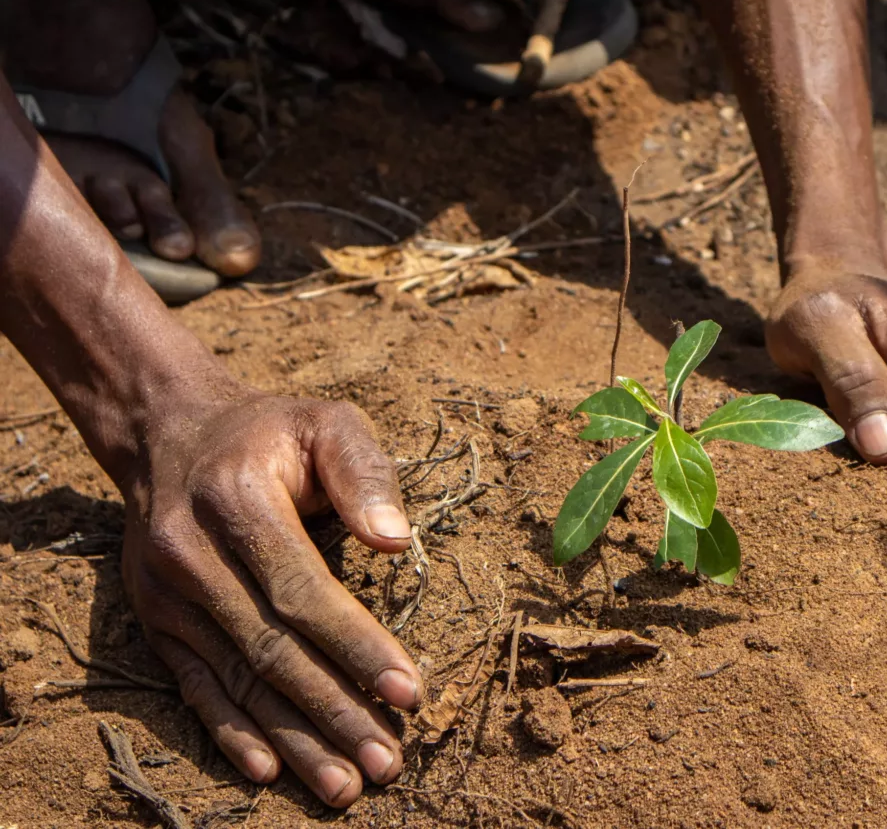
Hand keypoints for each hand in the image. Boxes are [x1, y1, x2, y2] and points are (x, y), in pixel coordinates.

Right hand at [119, 390, 421, 806]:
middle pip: (272, 650)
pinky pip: (195, 685)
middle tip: (386, 762)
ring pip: (238, 680)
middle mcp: (191, 553)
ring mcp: (166, 593)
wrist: (168, 431)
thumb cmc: (270, 432)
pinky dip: (230, 732)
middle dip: (334, 712)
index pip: (304, 592)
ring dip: (294, 739)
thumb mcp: (325, 422)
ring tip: (345, 785)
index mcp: (238, 500)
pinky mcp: (155, 619)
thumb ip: (364, 473)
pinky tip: (267, 771)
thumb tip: (397, 542)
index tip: (409, 693)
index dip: (358, 647)